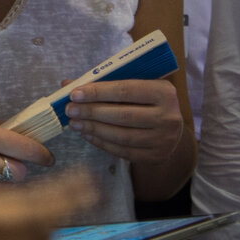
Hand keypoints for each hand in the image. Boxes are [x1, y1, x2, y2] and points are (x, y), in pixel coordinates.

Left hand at [65, 78, 185, 166]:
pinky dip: (102, 143)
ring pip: (121, 136)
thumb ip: (106, 83)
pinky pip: (123, 151)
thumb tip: (68, 83)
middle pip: (122, 115)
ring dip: (94, 129)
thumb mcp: (136, 86)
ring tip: (75, 123)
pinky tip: (88, 135)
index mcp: (164, 92)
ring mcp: (163, 139)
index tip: (75, 94)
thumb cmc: (148, 101)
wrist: (172, 128)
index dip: (98, 92)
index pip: (126, 90)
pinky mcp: (155, 156)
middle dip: (92, 112)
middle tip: (70, 110)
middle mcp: (168, 116)